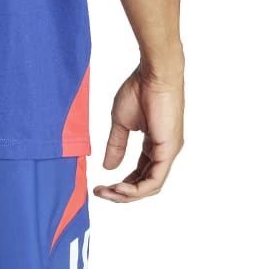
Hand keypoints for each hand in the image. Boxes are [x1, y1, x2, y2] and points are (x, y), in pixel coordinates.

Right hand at [94, 64, 183, 201]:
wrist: (153, 74)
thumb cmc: (139, 89)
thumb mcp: (121, 122)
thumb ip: (116, 145)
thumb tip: (108, 167)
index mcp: (155, 144)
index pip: (141, 174)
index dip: (122, 183)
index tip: (101, 185)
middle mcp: (164, 152)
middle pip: (145, 184)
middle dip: (122, 193)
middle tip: (100, 193)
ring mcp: (168, 152)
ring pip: (150, 186)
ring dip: (127, 194)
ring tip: (107, 192)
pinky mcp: (169, 150)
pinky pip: (154, 180)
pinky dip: (137, 188)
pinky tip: (120, 187)